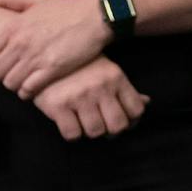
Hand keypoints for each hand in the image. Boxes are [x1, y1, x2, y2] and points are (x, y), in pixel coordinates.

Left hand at [0, 0, 112, 99]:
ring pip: (10, 82)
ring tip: (23, 81)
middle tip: (11, 73)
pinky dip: (27, 92)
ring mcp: (36, 57)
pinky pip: (28, 89)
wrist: (98, 14)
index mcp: (14, 27)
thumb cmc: (68, 7)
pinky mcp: (53, 69)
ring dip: (14, 84)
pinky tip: (33, 87)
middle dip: (0, 75)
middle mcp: (21, 43)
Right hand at [32, 55, 148, 140]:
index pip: (136, 111)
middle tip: (103, 125)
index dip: (131, 121)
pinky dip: (73, 134)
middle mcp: (100, 88)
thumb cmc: (81, 66)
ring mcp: (79, 97)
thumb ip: (126, 90)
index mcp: (116, 78)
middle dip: (112, 131)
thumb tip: (146, 103)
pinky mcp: (58, 106)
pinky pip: (72, 135)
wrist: (45, 55)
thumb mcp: (107, 71)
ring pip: (96, 132)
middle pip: (118, 126)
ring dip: (91, 131)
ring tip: (85, 122)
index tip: (121, 120)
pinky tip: (70, 123)